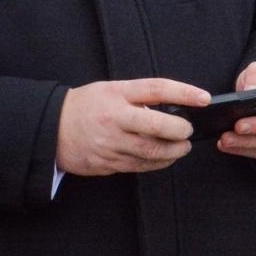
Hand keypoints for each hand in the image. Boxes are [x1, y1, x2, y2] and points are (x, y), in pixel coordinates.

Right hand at [56, 77, 209, 175]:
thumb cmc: (87, 105)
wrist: (51, 129)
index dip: (184, 92)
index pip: (156, 89)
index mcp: (117, 95)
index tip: (204, 98)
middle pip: (157, 126)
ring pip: (150, 151)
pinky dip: (157, 163)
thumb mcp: (112, 90)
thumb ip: (140, 96)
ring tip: (182, 147)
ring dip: (173, 151)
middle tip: (189, 131)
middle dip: (180, 130)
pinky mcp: (106, 163)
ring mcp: (109, 144)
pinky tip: (166, 158)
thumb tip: (176, 106)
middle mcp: (114, 119)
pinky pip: (139, 166)